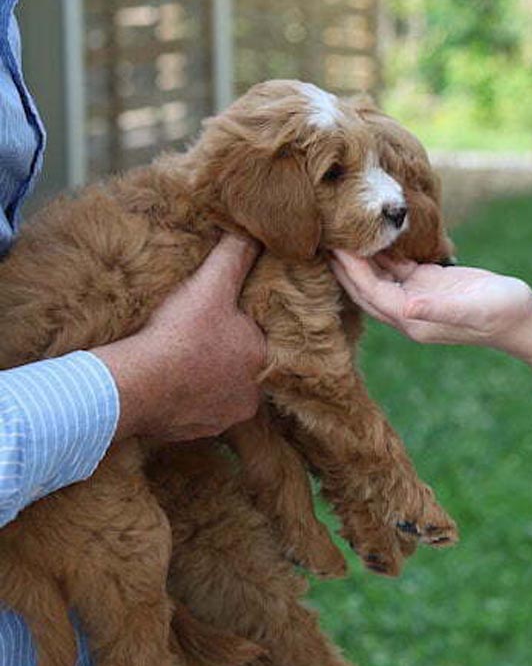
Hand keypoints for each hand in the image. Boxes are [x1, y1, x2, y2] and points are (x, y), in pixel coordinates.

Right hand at [97, 233, 266, 441]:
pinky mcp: (192, 433)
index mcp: (264, 360)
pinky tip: (166, 382)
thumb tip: (254, 232)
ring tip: (179, 358)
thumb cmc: (180, 334)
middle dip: (223, 355)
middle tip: (197, 337)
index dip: (241, 326)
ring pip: (217, 392)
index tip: (220, 318)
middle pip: (240, 368)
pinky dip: (181, 399)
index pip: (260, 339)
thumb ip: (235, 257)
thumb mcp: (211, 285)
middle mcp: (251, 396)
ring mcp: (222, 419)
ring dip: (202, 379)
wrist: (134, 385)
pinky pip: (191, 412)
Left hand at [330, 251, 531, 355]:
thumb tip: (407, 308)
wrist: (525, 320)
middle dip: (346, 265)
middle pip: (366, 287)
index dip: (352, 271)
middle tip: (326, 233)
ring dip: (361, 256)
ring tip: (342, 229)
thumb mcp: (473, 309)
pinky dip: (384, 251)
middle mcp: (410, 310)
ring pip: (379, 276)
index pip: (372, 294)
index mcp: (414, 319)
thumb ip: (439, 308)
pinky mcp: (430, 283)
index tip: (336, 246)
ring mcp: (419, 296)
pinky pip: (398, 267)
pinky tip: (373, 231)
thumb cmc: (503, 313)